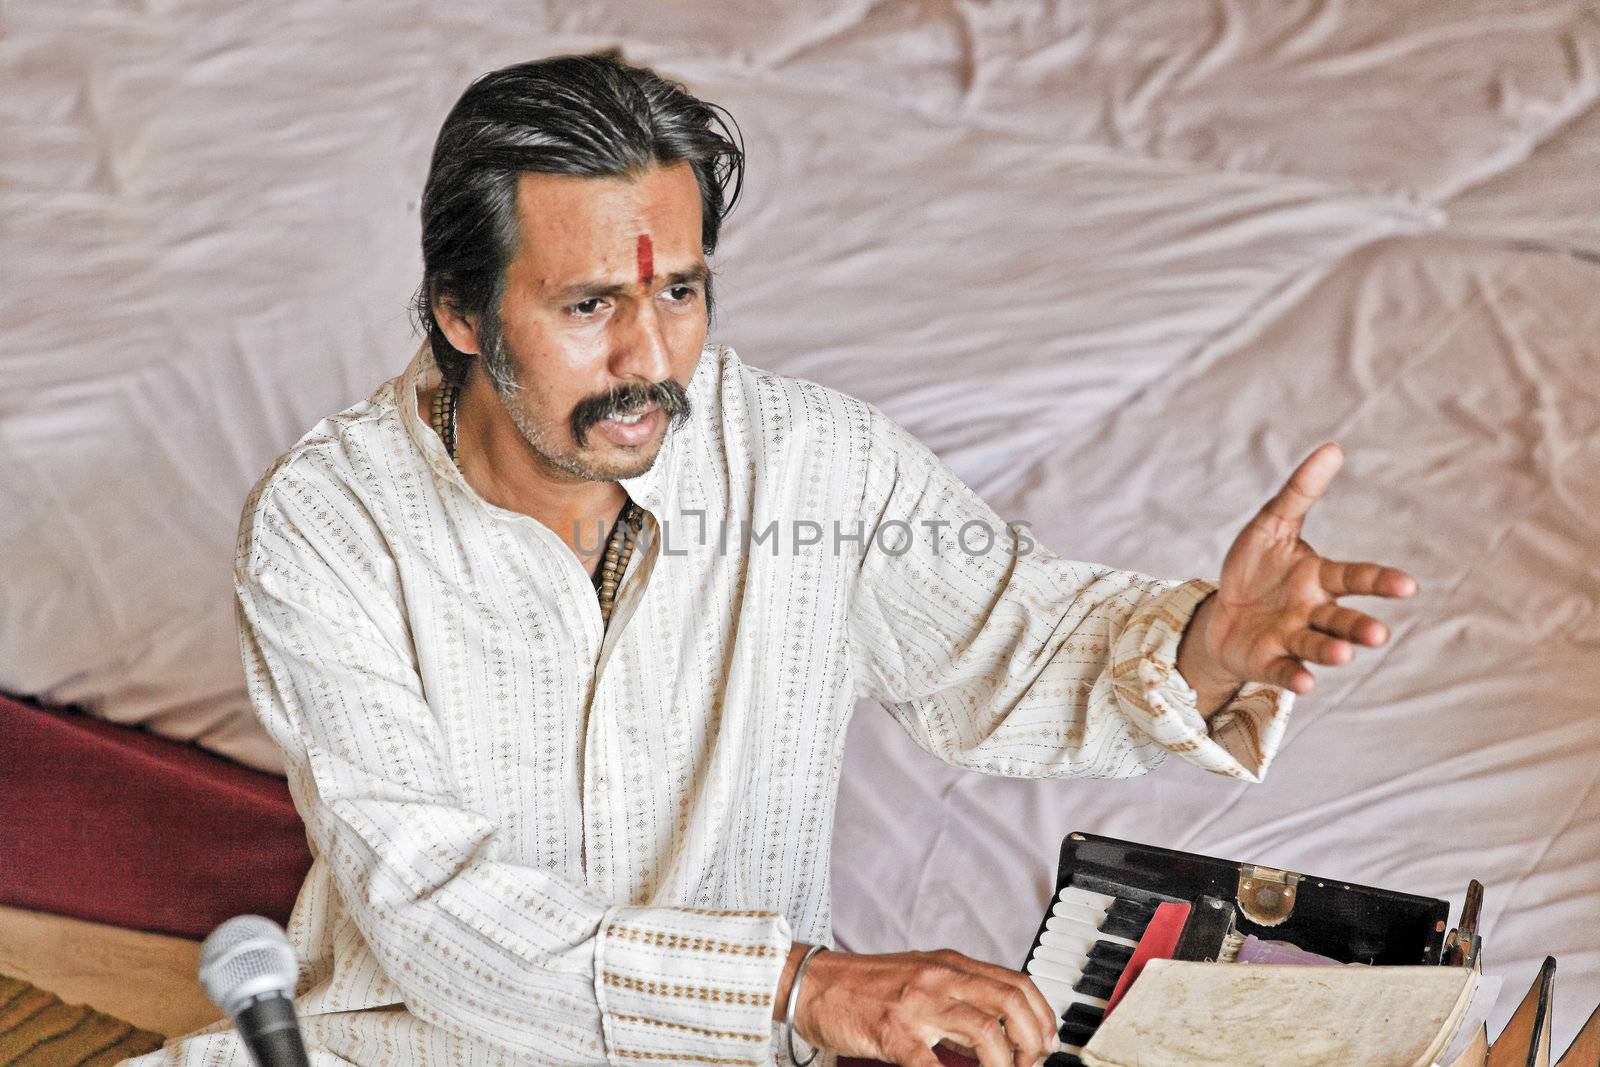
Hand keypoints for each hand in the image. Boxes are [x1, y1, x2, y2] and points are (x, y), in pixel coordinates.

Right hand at [789, 947, 1057, 1066]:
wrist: (813, 982)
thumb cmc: (865, 986)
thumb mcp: (920, 979)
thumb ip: (957, 999)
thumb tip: (997, 1031)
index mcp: (950, 965)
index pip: (1016, 983)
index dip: (1042, 1016)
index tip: (1046, 1042)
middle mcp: (940, 977)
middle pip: (1012, 1002)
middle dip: (1034, 1041)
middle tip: (1031, 1064)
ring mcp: (918, 1004)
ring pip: (986, 1032)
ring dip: (1006, 1065)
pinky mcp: (894, 1032)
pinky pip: (935, 1065)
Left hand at [1179, 442, 1417, 701]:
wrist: (1221, 613)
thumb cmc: (1255, 568)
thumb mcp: (1271, 524)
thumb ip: (1300, 491)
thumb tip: (1332, 448)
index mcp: (1320, 578)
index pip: (1355, 577)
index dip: (1380, 581)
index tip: (1407, 586)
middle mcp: (1313, 611)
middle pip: (1342, 619)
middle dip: (1360, 628)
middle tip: (1378, 634)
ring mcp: (1292, 638)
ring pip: (1318, 646)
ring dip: (1332, 651)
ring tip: (1343, 653)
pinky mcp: (1269, 662)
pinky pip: (1286, 670)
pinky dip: (1297, 676)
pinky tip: (1307, 683)